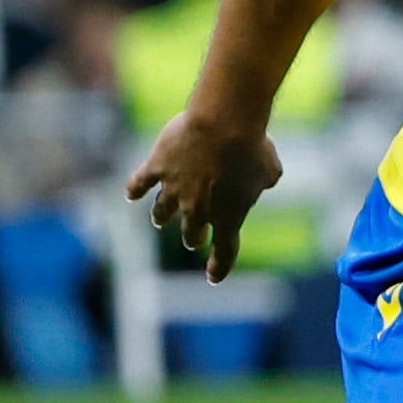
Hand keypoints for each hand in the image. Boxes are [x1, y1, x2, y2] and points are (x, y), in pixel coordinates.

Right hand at [126, 110, 280, 281]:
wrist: (223, 125)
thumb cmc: (253, 147)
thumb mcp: (270, 169)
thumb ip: (264, 181)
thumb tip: (262, 181)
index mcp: (228, 215)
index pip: (224, 250)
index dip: (218, 266)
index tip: (213, 277)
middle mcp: (197, 209)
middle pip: (191, 232)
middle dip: (191, 237)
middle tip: (192, 239)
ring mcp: (173, 189)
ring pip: (161, 212)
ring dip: (162, 218)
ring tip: (160, 220)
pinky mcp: (157, 167)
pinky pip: (139, 183)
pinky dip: (134, 189)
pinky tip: (132, 193)